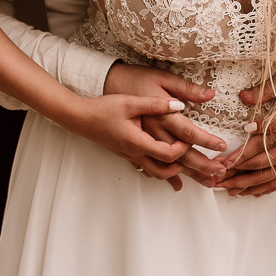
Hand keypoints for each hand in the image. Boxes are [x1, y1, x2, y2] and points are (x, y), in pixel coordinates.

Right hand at [68, 92, 190, 185]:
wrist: (80, 118)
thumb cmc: (103, 109)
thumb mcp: (130, 102)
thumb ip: (155, 104)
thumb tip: (179, 105)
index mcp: (138, 141)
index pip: (168, 154)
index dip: (183, 149)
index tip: (192, 139)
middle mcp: (135, 153)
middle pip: (164, 171)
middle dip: (183, 169)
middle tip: (195, 159)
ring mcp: (130, 156)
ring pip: (155, 173)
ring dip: (172, 171)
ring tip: (186, 164)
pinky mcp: (127, 154)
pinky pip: (146, 167)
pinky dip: (159, 168)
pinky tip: (165, 164)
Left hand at [218, 80, 275, 197]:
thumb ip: (271, 123)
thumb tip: (249, 127)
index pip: (254, 160)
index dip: (235, 163)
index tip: (220, 166)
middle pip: (256, 176)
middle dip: (235, 180)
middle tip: (216, 184)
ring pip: (265, 183)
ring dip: (246, 188)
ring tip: (229, 193)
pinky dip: (264, 190)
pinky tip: (256, 194)